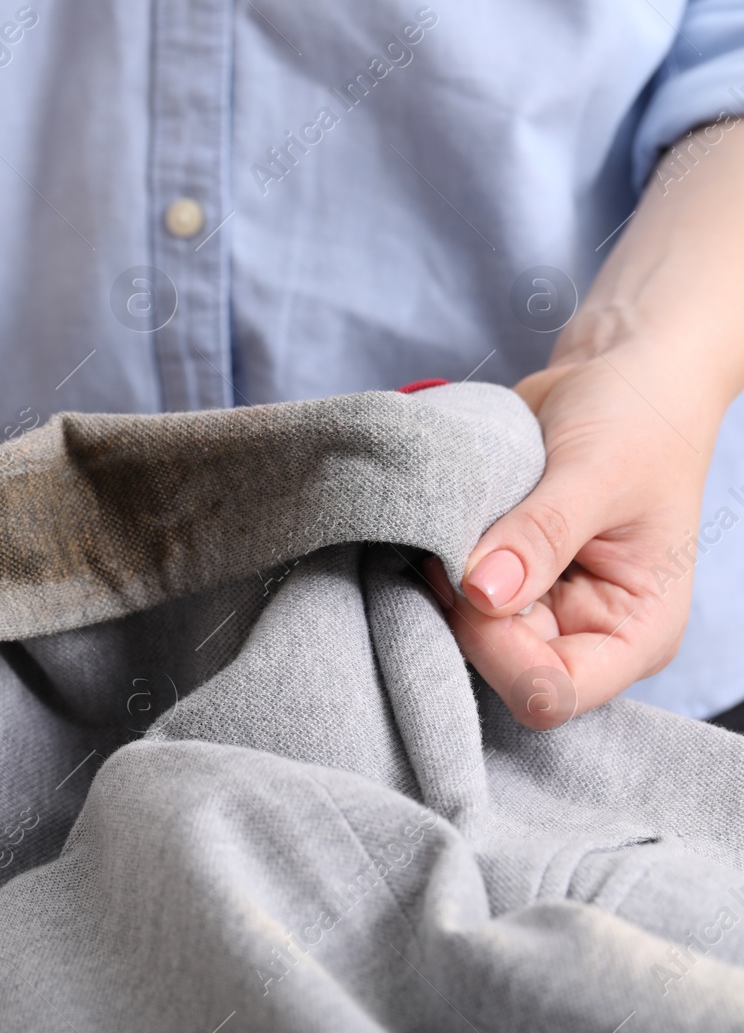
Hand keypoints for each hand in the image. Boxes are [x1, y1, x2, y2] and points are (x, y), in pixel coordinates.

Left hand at [424, 345, 721, 727]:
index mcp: (636, 633)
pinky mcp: (503, 585)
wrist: (618, 374)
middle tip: (440, 545)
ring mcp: (542, 613)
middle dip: (458, 617)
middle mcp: (587, 636)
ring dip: (439, 591)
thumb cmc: (636, 420)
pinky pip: (451, 602)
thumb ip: (541, 535)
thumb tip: (482, 593)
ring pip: (463, 640)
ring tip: (440, 529)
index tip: (467, 578)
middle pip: (496, 672)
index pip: (553, 691)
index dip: (496, 647)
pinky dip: (432, 570)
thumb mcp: (597, 471)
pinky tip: (430, 531)